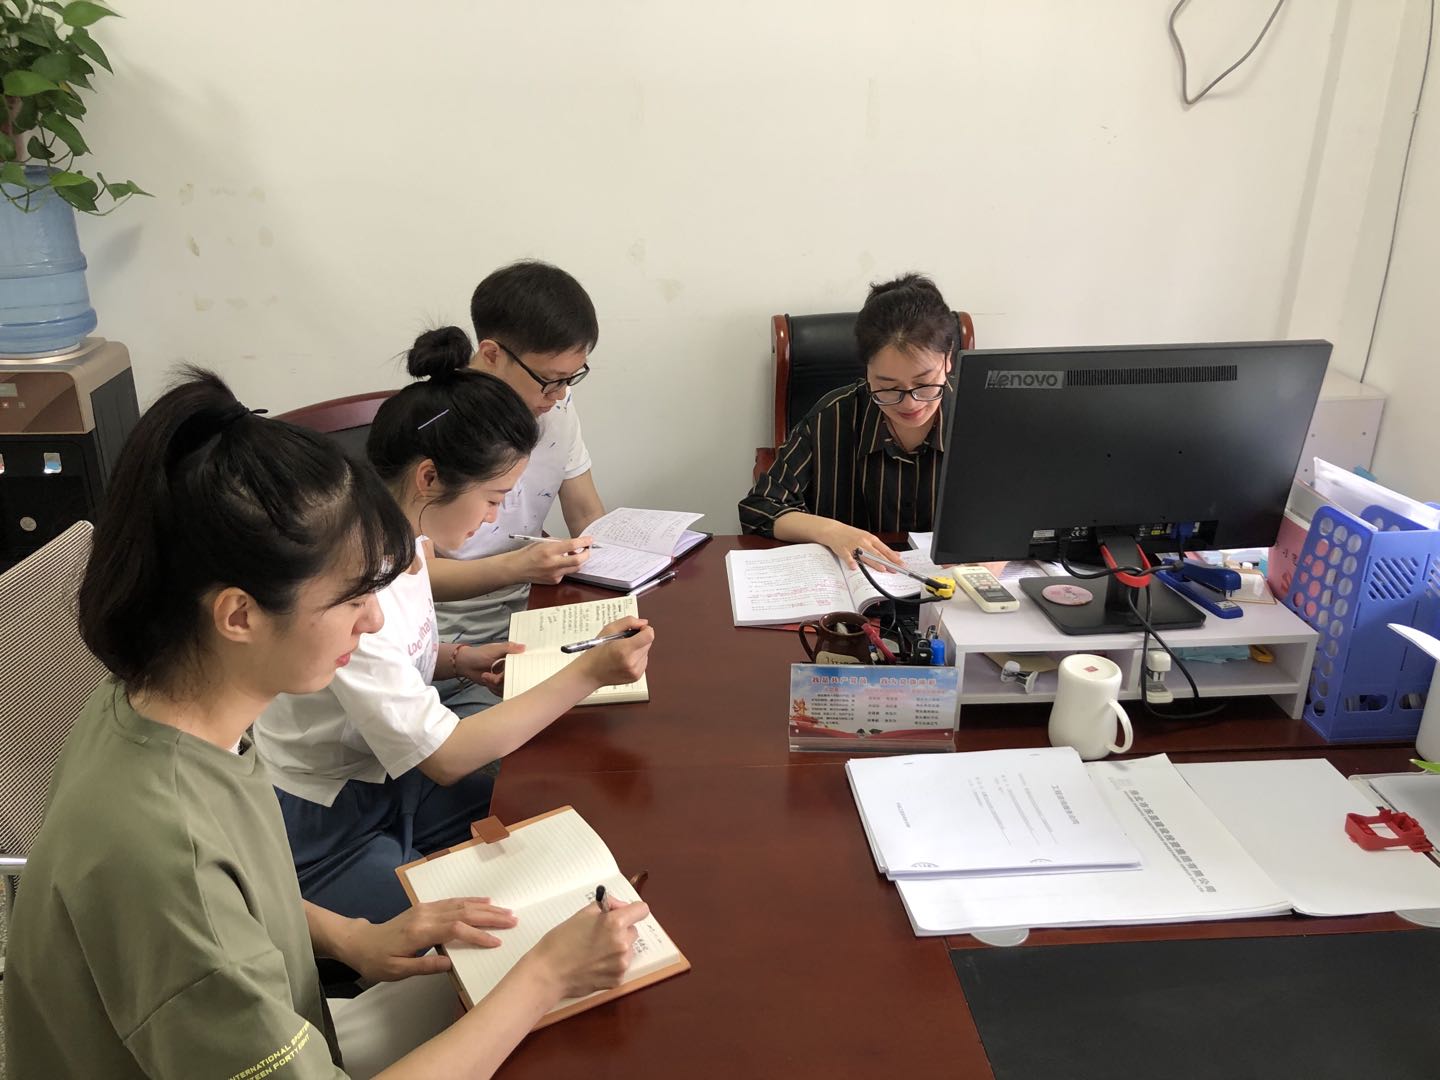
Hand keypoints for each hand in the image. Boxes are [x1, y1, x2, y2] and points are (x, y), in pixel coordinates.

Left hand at [340, 898, 518, 982]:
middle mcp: (425, 915)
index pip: (455, 930)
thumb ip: (423, 967)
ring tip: (506, 911)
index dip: (477, 935)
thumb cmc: (377, 961)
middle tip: (512, 920)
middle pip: (463, 912)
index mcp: (419, 932)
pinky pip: (453, 901)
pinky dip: (471, 900)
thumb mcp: (396, 971)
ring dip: (485, 907)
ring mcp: (426, 908)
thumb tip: (450, 964)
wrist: (359, 942)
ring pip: (461, 904)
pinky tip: (484, 901)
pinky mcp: (426, 907)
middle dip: (490, 916)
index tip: (496, 942)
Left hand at [456, 641, 523, 691]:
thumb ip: (509, 648)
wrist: (466, 664)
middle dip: (503, 679)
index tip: (510, 672)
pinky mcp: (499, 685)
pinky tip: (486, 679)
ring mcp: (504, 677)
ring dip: (495, 684)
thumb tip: (523, 647)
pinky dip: (493, 688)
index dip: (519, 670)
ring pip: (508, 687)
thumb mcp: (495, 649)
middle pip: (515, 679)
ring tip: (486, 675)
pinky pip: (501, 691)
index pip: (522, 666)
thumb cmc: (478, 654)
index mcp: (511, 657)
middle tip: (495, 675)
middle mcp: (510, 668)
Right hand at [508, 538, 593, 584]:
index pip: (572, 545)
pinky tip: (559, 564)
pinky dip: (567, 567)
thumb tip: (574, 544)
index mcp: (549, 551)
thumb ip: (559, 543)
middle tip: (587, 550)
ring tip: (574, 555)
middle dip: (586, 554)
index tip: (589, 540)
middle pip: (578, 560)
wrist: (517, 568)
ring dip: (578, 561)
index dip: (584, 542)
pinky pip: (567, 573)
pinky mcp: (555, 581)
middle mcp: (553, 564)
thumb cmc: (528, 554)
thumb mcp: (543, 543)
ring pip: (575, 568)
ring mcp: (554, 574)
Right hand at [527, 897, 651, 999]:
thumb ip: (606, 906)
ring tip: (595, 952)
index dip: (632, 910)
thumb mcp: (582, 914)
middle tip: (599, 935)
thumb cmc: (560, 941)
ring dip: (618, 948)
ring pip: (628, 949)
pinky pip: (621, 966)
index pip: (642, 910)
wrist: (548, 973)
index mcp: (614, 923)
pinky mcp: (617, 980)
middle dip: (621, 930)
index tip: (624, 914)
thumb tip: (620, 907)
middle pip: (633, 930)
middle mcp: (622, 943)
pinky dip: (612, 965)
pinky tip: (594, 965)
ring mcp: (621, 964)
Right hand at [574, 617, 653, 686]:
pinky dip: (636, 658)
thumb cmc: (597, 651)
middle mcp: (632, 662)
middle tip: (624, 641)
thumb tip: (644, 623)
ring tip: (622, 652)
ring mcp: (635, 671)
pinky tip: (624, 659)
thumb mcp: (608, 629)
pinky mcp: (637, 676)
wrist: (590, 673)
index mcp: (624, 649)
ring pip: (646, 652)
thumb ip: (628, 622)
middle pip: (648, 643)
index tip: (639, 629)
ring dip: (638, 649)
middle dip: (639, 639)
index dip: (646, 629)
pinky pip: (643, 661)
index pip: (649, 635)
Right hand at [816, 521, 903, 569]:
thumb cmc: (851, 535)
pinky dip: (851, 561)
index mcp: (871, 539)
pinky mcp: (843, 549)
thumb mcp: (868, 538)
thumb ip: (880, 548)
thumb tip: (896, 554)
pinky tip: (854, 567)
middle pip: (877, 554)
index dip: (894, 558)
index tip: (902, 564)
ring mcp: (853, 546)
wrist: (833, 530)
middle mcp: (864, 542)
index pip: (885, 550)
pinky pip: (847, 556)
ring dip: (874, 562)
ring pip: (865, 555)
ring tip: (882, 569)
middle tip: (896, 569)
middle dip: (888, 562)